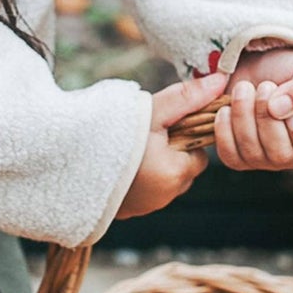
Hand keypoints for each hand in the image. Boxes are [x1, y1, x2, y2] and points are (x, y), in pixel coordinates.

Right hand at [116, 70, 225, 219]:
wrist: (72, 168)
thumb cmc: (114, 137)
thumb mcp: (152, 112)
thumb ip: (187, 97)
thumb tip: (220, 81)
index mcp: (177, 173)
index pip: (197, 152)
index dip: (182, 135)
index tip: (161, 127)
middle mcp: (166, 196)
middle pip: (181, 167)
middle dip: (169, 152)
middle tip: (143, 137)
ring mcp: (146, 206)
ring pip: (164, 179)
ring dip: (154, 165)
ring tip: (129, 149)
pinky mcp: (128, 211)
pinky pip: (144, 191)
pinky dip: (138, 178)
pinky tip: (120, 165)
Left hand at [214, 47, 292, 173]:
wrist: (262, 67)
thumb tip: (279, 110)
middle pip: (281, 155)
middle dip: (267, 118)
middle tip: (264, 86)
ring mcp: (268, 161)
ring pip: (253, 154)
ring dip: (244, 117)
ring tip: (245, 88)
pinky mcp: (241, 158)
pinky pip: (230, 156)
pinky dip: (224, 130)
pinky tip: (226, 108)